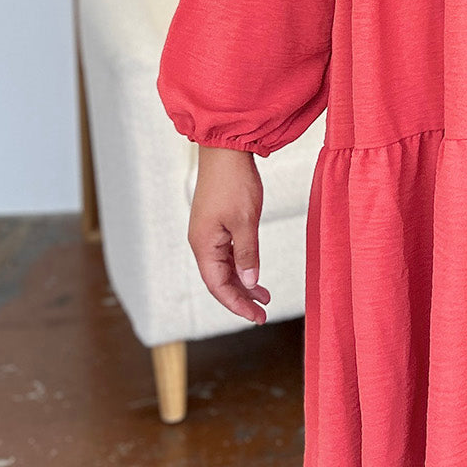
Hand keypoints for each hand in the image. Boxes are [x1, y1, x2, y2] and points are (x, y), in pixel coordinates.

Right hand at [187, 147, 271, 323]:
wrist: (226, 149)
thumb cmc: (234, 182)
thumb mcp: (245, 221)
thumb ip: (247, 254)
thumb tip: (249, 282)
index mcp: (204, 245)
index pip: (218, 286)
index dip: (237, 304)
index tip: (257, 317)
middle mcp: (202, 242)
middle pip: (219, 280)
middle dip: (241, 298)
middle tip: (263, 312)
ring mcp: (208, 233)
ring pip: (224, 268)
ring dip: (242, 283)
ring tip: (264, 296)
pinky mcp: (216, 223)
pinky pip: (227, 253)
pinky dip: (241, 265)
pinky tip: (254, 272)